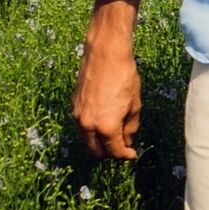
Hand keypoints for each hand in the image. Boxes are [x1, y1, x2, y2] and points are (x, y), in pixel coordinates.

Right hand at [73, 0, 141, 160]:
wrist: (105, 53)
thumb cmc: (124, 76)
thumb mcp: (134, 105)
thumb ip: (130, 127)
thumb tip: (127, 140)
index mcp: (106, 127)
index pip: (115, 152)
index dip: (125, 156)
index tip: (132, 154)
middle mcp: (87, 125)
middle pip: (96, 151)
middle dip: (110, 153)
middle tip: (122, 148)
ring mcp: (78, 115)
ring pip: (87, 140)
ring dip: (99, 143)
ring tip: (114, 136)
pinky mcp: (74, 105)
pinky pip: (82, 126)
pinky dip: (92, 130)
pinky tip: (103, 122)